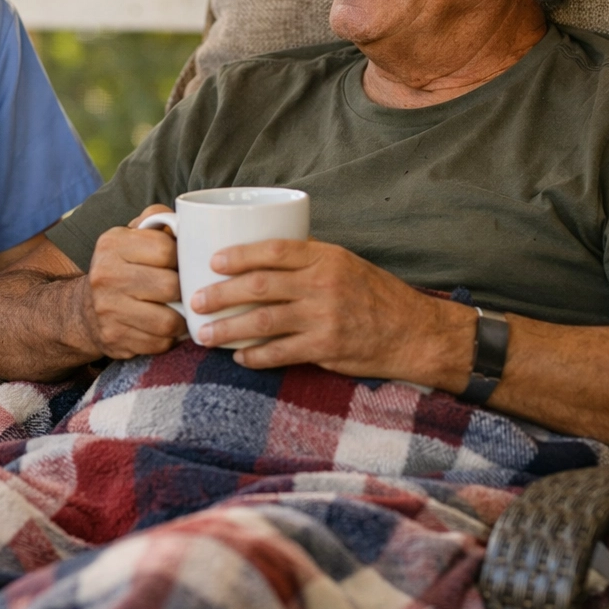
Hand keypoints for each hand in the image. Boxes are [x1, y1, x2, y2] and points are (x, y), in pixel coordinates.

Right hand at [81, 205, 186, 359]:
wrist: (84, 310)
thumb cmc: (122, 267)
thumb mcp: (132, 236)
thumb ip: (157, 219)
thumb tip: (184, 220)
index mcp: (112, 244)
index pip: (166, 249)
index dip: (182, 257)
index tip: (181, 263)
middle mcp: (105, 275)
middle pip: (170, 286)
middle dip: (185, 290)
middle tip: (187, 290)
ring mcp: (107, 309)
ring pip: (169, 321)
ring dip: (182, 318)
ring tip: (181, 311)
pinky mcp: (114, 338)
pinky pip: (159, 344)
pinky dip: (169, 338)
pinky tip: (164, 328)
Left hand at [190, 239, 472, 385]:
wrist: (413, 331)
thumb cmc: (374, 294)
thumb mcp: (344, 263)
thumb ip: (307, 259)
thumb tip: (262, 255)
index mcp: (324, 258)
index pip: (273, 251)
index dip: (239, 255)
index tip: (213, 261)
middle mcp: (322, 285)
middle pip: (260, 286)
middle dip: (221, 294)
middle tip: (195, 300)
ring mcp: (324, 317)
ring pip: (263, 321)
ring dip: (228, 329)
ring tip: (204, 335)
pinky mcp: (326, 347)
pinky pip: (280, 352)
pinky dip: (255, 356)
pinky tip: (239, 357)